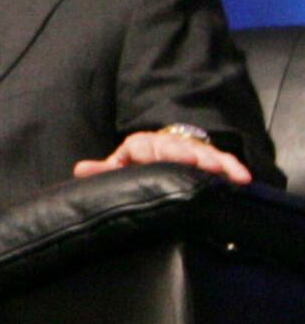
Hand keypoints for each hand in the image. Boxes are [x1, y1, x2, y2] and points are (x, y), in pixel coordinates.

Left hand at [75, 128, 253, 184]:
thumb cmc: (138, 166)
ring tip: (227, 172)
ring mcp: (191, 151)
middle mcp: (168, 145)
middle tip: (201, 164)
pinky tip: (242, 178)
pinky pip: (223, 161)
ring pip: (203, 153)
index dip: (154, 151)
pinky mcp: (210, 160)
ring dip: (215, 162)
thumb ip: (104, 170)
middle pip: (178, 147)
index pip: (144, 146)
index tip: (168, 157)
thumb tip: (80, 169)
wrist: (162, 157)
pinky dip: (232, 168)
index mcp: (141, 145)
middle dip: (190, 154)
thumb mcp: (120, 167)